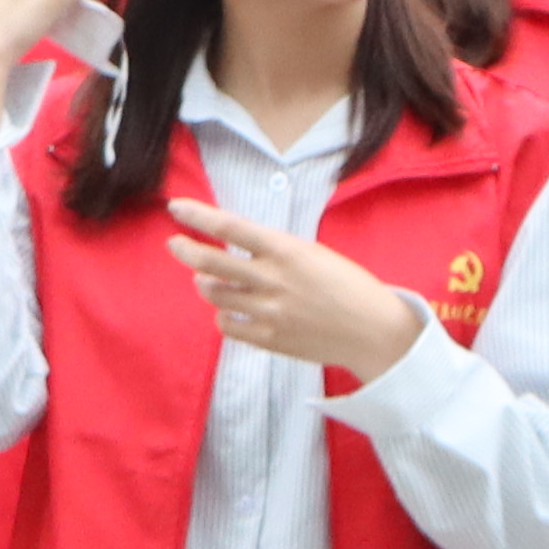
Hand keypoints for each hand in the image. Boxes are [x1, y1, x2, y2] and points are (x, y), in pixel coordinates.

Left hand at [168, 199, 431, 376]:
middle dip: (185, 249)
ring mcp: (268, 311)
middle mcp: (272, 279)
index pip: (229, 227)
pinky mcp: (269, 339)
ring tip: (207, 279)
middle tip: (174, 243)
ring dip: (205, 283)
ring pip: (214, 294)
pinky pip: (227, 326)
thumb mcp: (313, 254)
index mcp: (286, 250)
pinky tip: (230, 310)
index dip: (197, 216)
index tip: (176, 208)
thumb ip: (273, 251)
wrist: (373, 330)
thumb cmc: (347, 286)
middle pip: (210, 261)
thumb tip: (231, 250)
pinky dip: (222, 315)